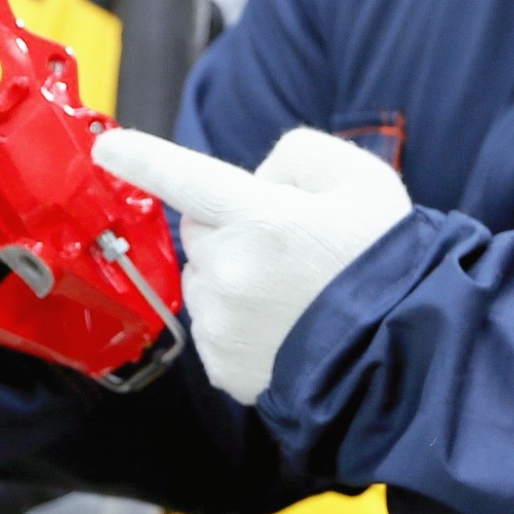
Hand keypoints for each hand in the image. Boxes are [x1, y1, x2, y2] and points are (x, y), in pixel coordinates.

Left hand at [90, 128, 410, 406]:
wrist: (406, 352)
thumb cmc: (385, 260)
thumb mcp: (360, 179)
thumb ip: (297, 156)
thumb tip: (257, 179)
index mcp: (259, 217)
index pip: (183, 177)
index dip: (141, 158)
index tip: (107, 147)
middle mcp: (230, 270)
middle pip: (199, 231)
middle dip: (230, 229)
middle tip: (290, 245)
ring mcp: (223, 324)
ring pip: (203, 281)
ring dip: (233, 278)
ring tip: (293, 292)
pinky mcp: (224, 366)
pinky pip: (213, 328)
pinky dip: (238, 323)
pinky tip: (284, 326)